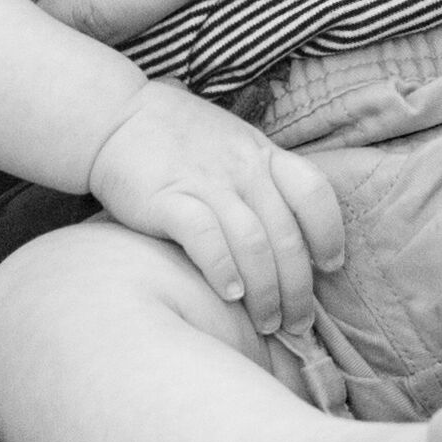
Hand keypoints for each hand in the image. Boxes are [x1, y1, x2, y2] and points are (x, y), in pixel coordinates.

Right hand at [82, 81, 345, 336]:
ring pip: (254, 244)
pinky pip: (207, 239)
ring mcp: (206, 181)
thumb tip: (291, 235)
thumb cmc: (175, 138)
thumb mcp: (231, 144)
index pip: (314, 193)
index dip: (329, 234)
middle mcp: (242, 167)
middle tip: (297, 324)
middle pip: (287, 235)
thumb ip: (261, 179)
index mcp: (262, 153)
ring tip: (267, 322)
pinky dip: (224, 270)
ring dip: (266, 292)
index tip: (329, 268)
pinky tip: (230, 294)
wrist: (112, 117)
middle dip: (298, 288)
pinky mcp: (168, 198)